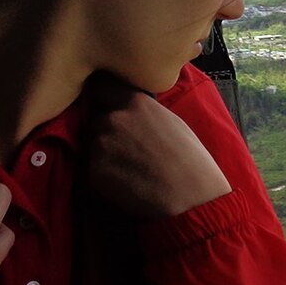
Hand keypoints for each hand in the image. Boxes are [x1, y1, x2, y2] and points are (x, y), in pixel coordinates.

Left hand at [87, 75, 231, 219]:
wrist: (191, 197)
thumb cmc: (191, 160)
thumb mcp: (172, 122)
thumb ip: (144, 112)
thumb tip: (128, 111)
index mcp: (135, 102)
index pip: (101, 87)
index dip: (103, 99)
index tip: (106, 107)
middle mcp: (113, 119)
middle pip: (97, 121)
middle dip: (106, 132)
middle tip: (129, 150)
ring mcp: (101, 145)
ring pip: (93, 146)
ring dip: (105, 156)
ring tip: (131, 170)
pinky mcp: (94, 172)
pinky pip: (94, 171)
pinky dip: (105, 177)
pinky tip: (128, 184)